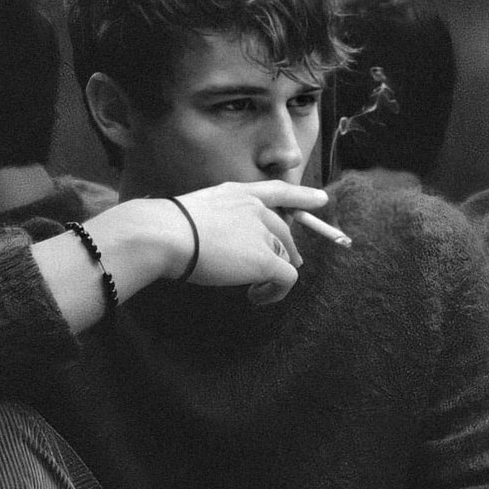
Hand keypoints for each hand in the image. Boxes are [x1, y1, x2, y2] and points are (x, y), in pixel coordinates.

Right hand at [172, 180, 329, 303]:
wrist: (167, 235)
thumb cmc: (166, 228)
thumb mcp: (195, 213)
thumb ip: (216, 221)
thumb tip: (219, 243)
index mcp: (237, 193)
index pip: (277, 191)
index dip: (302, 196)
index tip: (322, 200)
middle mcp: (255, 209)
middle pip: (283, 232)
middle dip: (286, 250)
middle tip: (283, 268)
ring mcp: (262, 233)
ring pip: (284, 256)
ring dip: (273, 275)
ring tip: (255, 291)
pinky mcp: (265, 259)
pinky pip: (286, 277)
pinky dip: (276, 291)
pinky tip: (258, 297)